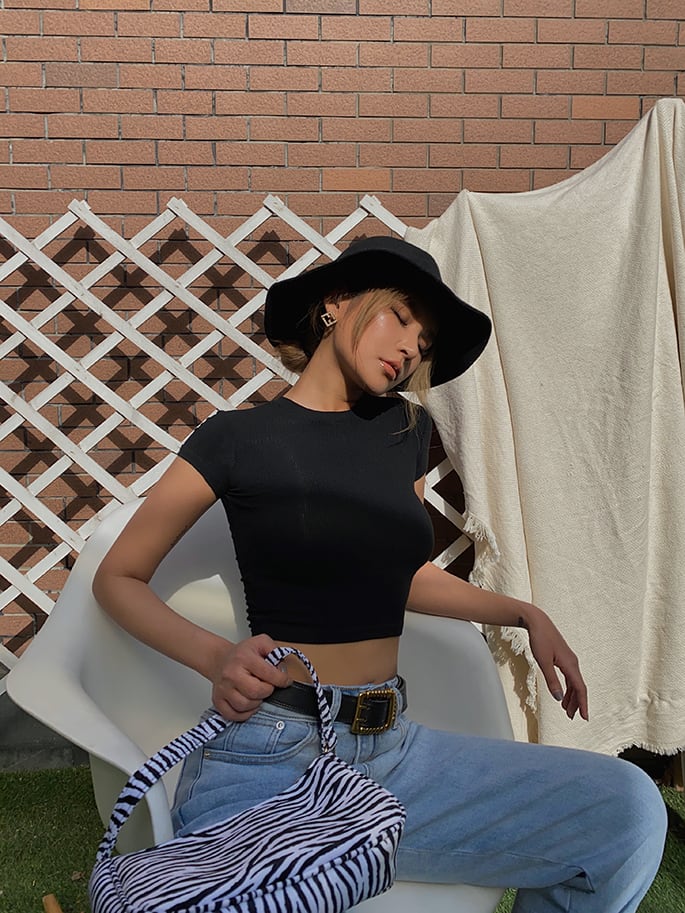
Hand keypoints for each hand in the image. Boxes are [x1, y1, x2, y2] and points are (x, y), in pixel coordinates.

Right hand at [208, 634, 290, 721]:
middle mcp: (231, 674)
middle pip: (256, 692)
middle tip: (268, 686)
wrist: (221, 659)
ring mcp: (223, 688)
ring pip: (245, 706)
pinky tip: (249, 704)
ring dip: (256, 703)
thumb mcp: (261, 642)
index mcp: (243, 658)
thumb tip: (282, 670)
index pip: (268, 674)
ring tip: (257, 694)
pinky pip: (233, 715)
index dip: (282, 680)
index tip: (285, 681)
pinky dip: (244, 714)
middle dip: (267, 691)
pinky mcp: (218, 700)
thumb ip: (275, 651)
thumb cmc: (242, 654)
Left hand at [522, 606, 588, 720]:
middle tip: (572, 717)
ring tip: (567, 709)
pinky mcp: (563, 658)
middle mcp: (573, 663)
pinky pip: (569, 677)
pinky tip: (562, 694)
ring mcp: (569, 660)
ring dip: (571, 697)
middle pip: (578, 687)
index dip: (583, 704)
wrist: (537, 622)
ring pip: (574, 683)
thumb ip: (552, 680)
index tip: (585, 717)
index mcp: (570, 665)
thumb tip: (559, 699)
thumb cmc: (540, 639)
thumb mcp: (543, 662)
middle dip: (577, 703)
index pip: (580, 688)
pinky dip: (567, 687)